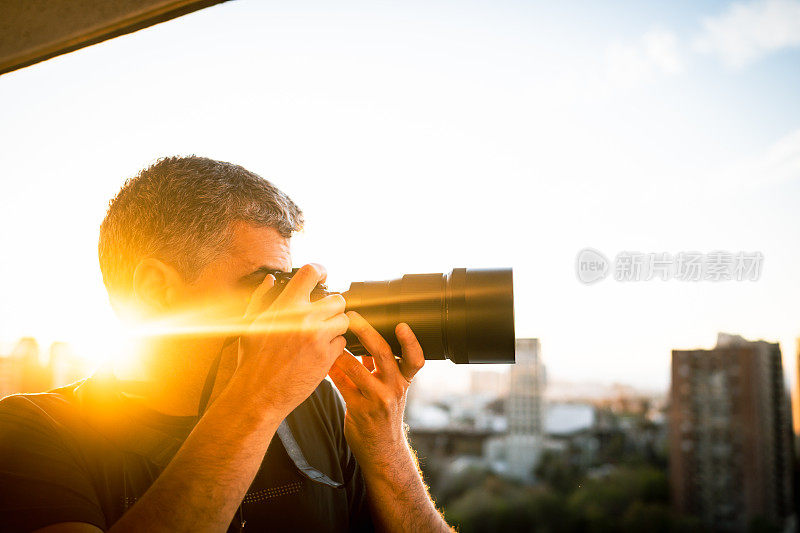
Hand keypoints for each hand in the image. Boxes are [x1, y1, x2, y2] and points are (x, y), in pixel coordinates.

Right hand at [231, 263, 348, 416]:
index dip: (321, 270)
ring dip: (336, 328)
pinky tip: (319, 353)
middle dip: (334, 307)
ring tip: (322, 337)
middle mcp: (304, 317)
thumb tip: (269, 279)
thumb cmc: (251, 359)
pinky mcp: (326, 356)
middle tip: (325, 317)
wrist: (258, 393)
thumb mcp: (251, 323)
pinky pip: (342, 343)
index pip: (311, 272)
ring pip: (344, 321)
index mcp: (285, 305)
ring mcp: (317, 337)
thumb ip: (260, 297)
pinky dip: (334, 348)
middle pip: (338, 299)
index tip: (324, 276)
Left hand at [327, 311, 424, 474]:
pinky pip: (343, 385)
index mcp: (404, 380)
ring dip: (341, 351)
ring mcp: (378, 400)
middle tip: (352, 316)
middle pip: (383, 354)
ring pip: (358, 369)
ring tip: (329, 336)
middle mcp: (394, 388)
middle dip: (366, 332)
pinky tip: (323, 361)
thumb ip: (380, 366)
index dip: (410, 342)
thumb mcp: (391, 389)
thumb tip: (365, 337)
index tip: (402, 325)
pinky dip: (332, 370)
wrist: (382, 451)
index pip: (414, 359)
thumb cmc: (384, 414)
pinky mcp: (360, 410)